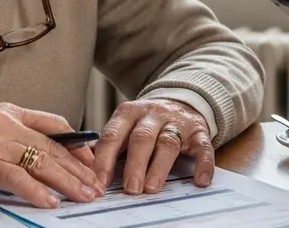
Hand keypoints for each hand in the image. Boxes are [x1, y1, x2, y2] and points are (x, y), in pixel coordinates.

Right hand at [0, 103, 103, 207]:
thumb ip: (14, 136)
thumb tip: (44, 154)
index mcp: (10, 112)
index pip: (55, 124)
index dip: (78, 144)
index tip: (92, 161)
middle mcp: (6, 123)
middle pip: (54, 146)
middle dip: (80, 169)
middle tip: (97, 185)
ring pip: (41, 161)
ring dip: (67, 182)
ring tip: (83, 195)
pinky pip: (16, 177)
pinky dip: (36, 191)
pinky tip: (50, 201)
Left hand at [93, 99, 213, 194]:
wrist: (181, 100)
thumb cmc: (146, 122)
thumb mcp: (125, 125)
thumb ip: (110, 143)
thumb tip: (85, 168)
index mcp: (128, 113)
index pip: (113, 134)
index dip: (105, 158)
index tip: (100, 180)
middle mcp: (152, 115)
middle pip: (141, 138)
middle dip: (134, 164)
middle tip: (130, 188)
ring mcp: (176, 122)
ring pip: (167, 143)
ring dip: (159, 167)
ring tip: (152, 188)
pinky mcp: (198, 131)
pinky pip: (203, 147)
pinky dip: (203, 164)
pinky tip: (200, 181)